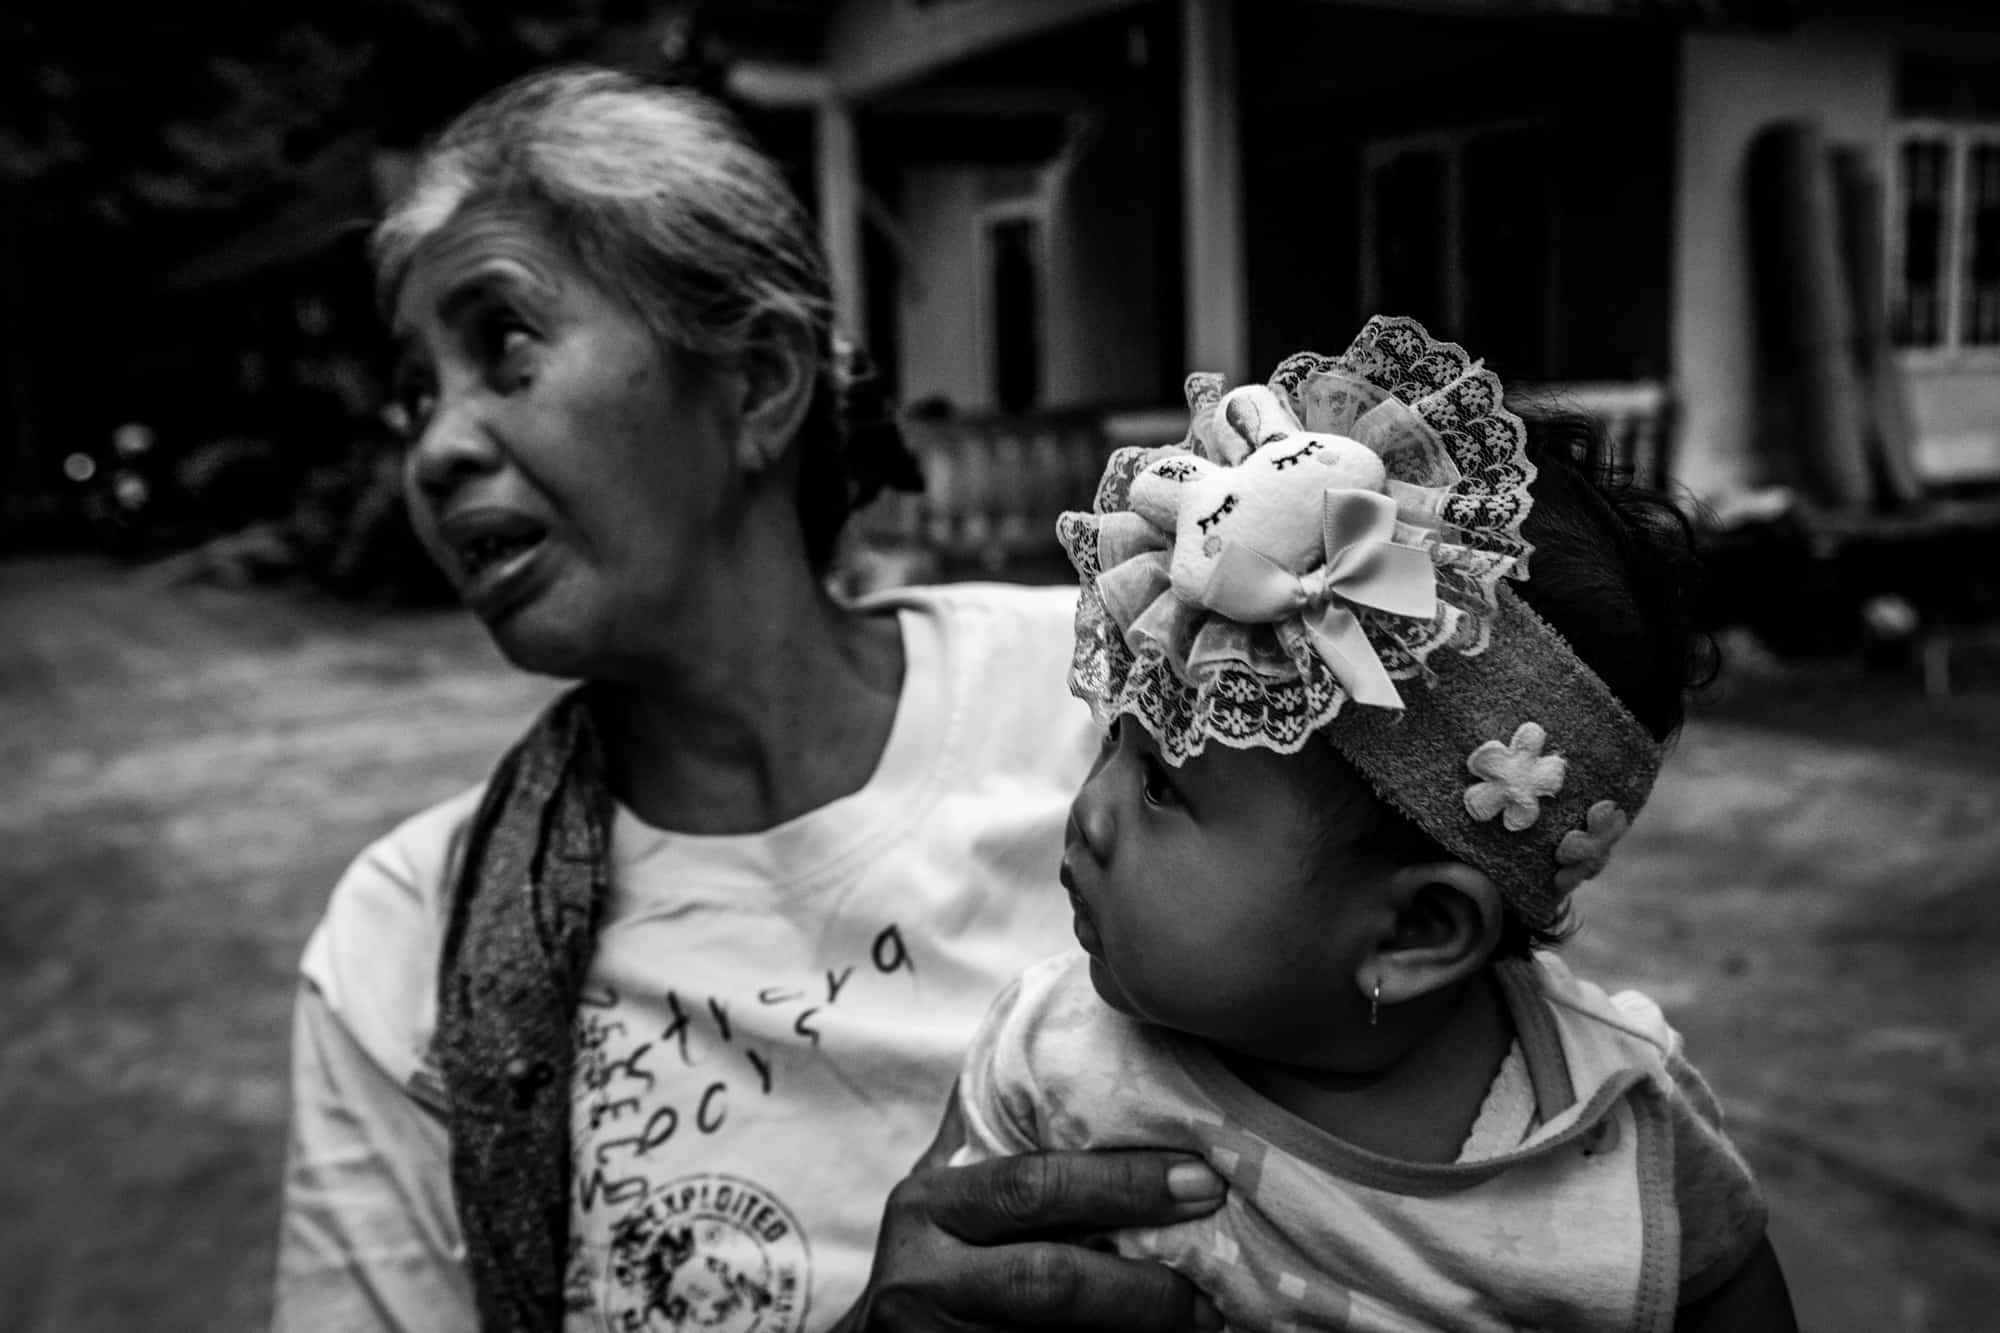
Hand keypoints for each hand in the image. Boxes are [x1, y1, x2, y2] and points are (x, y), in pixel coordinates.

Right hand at [837, 1095, 1227, 1331]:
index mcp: (927, 1204)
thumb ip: (1004, 1138)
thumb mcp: (951, 1192)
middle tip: (1211, 1294)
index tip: (1202, 1183)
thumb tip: (1095, 1046)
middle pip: (1049, 1280)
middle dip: (1141, 1288)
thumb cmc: (938, 1251)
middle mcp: (922, 1275)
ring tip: (1200, 1324)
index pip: (1032, 1186)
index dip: (1123, 1185)